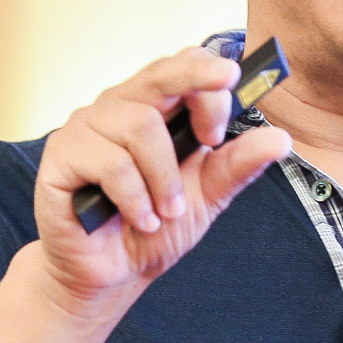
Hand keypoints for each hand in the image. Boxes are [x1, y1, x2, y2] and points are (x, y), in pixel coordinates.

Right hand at [32, 47, 290, 315]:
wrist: (109, 274)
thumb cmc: (152, 228)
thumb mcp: (206, 197)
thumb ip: (236, 166)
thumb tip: (280, 138)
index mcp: (154, 107)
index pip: (183, 68)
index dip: (207, 84)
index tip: (219, 130)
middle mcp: (118, 107)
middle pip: (160, 74)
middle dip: (195, 84)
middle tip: (213, 125)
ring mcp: (86, 126)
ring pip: (139, 127)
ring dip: (163, 179)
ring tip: (165, 213)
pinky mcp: (61, 155)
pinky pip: (110, 163)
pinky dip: (134, 198)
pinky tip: (139, 219)